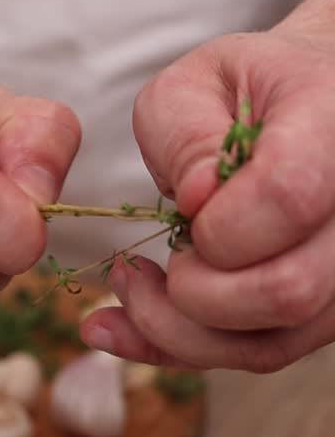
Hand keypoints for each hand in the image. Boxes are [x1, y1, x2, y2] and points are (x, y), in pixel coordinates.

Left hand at [80, 10, 334, 371]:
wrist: (307, 105)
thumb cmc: (247, 89)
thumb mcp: (195, 83)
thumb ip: (185, 135)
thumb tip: (198, 199)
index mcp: (331, 124)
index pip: (288, 197)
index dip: (219, 223)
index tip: (186, 207)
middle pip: (287, 290)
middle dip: (194, 290)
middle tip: (159, 253)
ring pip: (275, 341)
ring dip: (179, 329)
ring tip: (130, 284)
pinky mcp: (330, 309)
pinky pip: (264, 353)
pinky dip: (184, 347)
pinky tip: (122, 327)